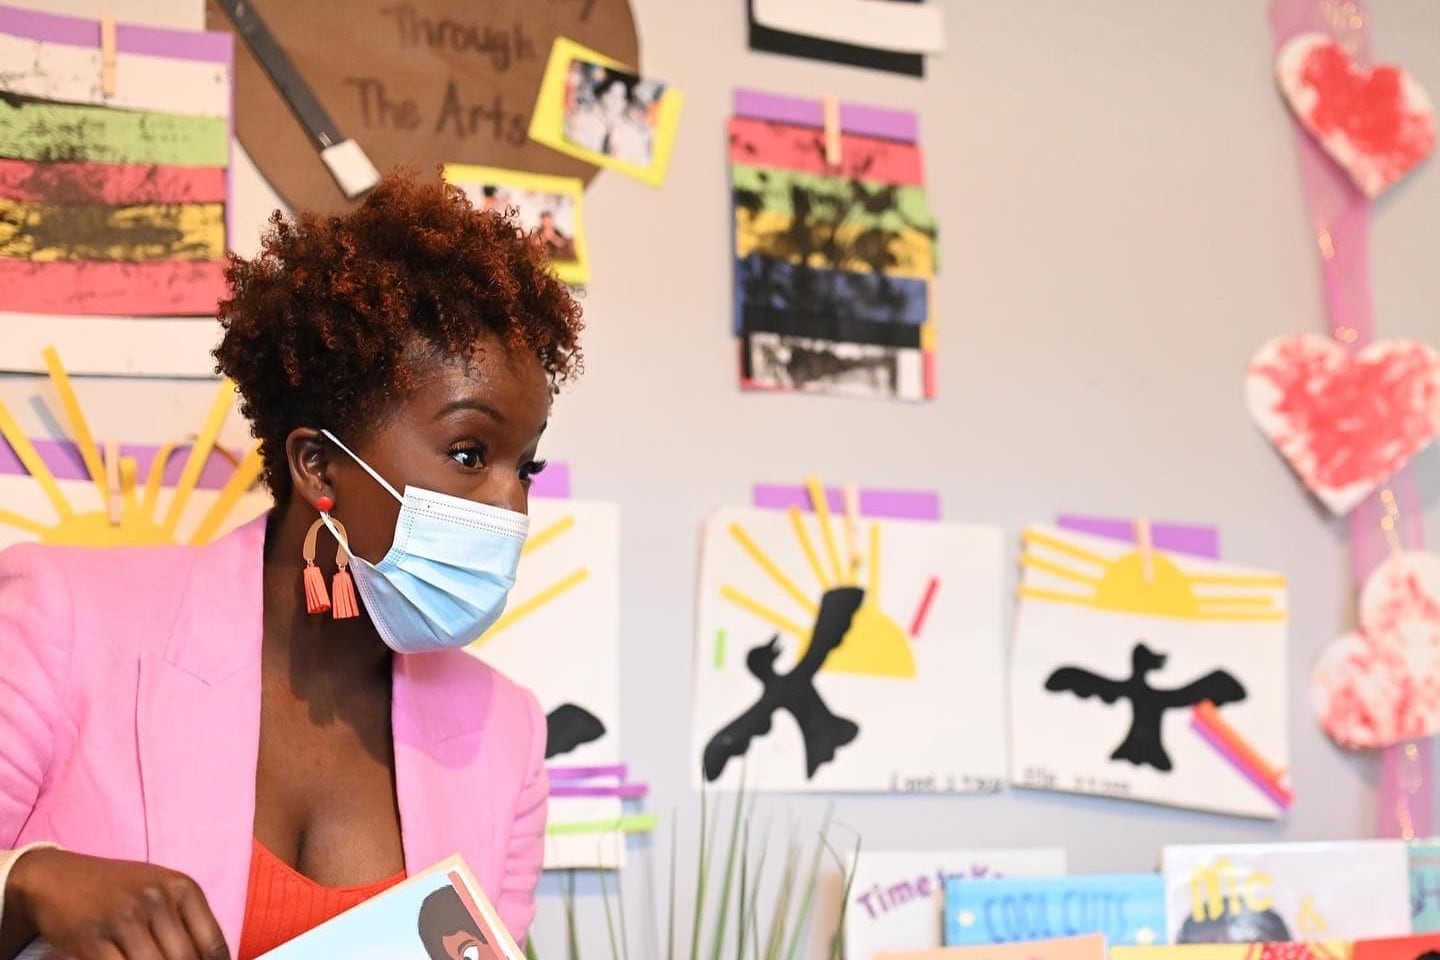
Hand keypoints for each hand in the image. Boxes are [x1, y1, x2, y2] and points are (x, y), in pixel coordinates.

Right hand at [7, 849, 228, 959]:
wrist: (59, 877)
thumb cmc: (117, 889)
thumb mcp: (160, 892)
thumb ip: (186, 922)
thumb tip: (213, 958)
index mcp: (182, 888)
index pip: (213, 944)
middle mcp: (157, 899)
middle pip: (185, 959)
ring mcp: (124, 918)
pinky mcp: (92, 938)